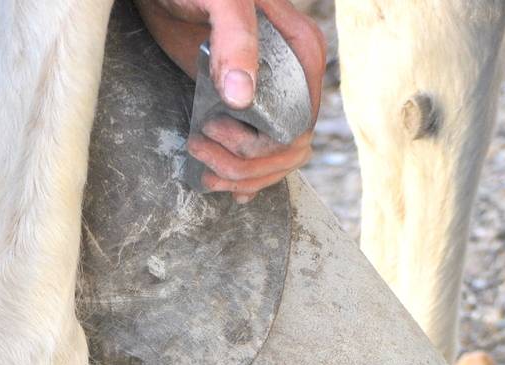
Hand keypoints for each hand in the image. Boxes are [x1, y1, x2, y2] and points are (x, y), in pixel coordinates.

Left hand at [134, 0, 325, 199]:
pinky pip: (262, 154)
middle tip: (202, 149)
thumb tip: (242, 98)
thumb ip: (234, 40)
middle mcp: (294, 76)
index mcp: (301, 48)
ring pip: (279, 158)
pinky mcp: (250, 108)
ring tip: (204, 171)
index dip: (264, 142)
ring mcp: (274, 95)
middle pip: (292, 147)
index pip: (302, 119)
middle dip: (249, 164)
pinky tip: (223, 184)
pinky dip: (244, 178)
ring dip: (243, 177)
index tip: (218, 128)